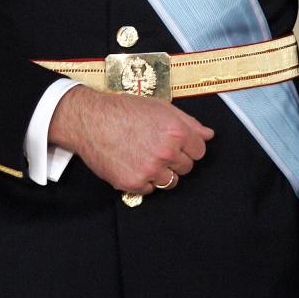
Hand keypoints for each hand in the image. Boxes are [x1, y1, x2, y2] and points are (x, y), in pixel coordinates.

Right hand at [49, 85, 213, 194]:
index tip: (174, 143)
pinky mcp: (134, 183)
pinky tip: (131, 163)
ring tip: (142, 156)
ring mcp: (150, 170)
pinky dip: (142, 180)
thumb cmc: (123, 110)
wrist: (90, 120)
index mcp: (176, 131)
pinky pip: (150, 190)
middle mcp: (166, 152)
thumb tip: (208, 135)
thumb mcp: (159, 108)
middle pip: (186, 168)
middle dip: (174, 160)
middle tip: (154, 147)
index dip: (187, 146)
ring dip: (160, 173)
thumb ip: (188, 122)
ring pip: (170, 182)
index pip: (199, 151)